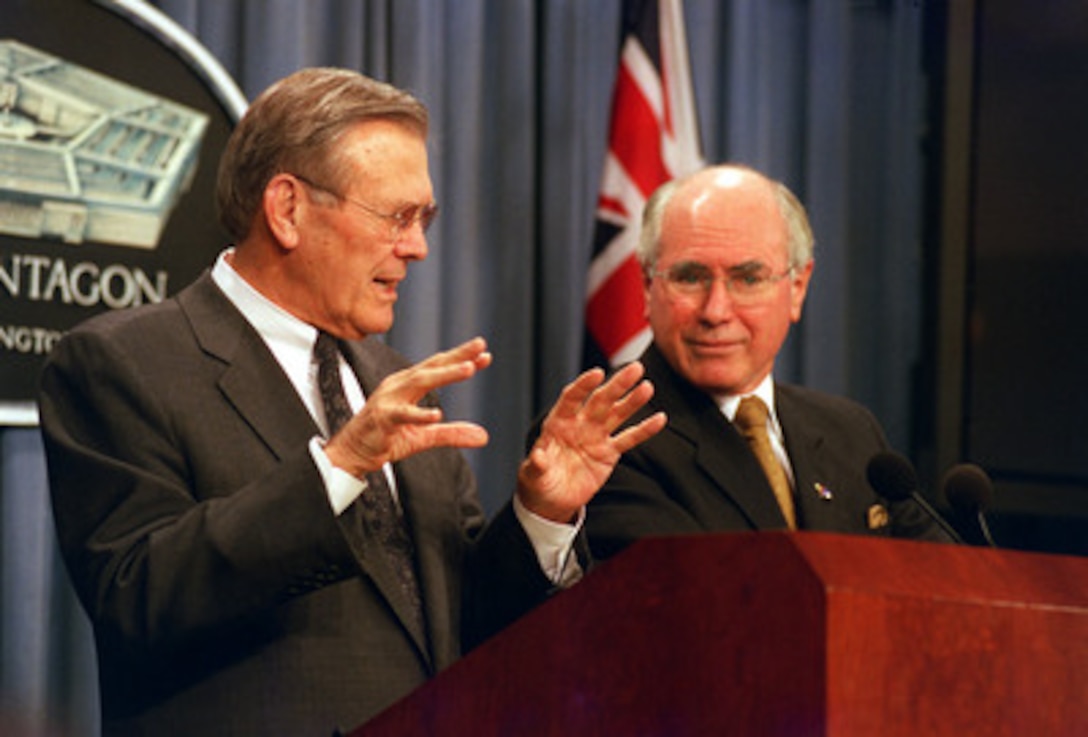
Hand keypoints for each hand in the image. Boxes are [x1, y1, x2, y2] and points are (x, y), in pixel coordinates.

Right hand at [325, 337, 490, 476]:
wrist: (353, 452)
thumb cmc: (386, 438)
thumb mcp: (424, 436)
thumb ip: (452, 433)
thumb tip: (483, 436)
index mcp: (408, 384)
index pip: (438, 367)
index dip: (461, 359)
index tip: (485, 354)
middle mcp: (399, 385)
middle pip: (432, 366)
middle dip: (457, 356)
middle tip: (480, 346)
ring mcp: (389, 399)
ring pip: (420, 382)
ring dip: (446, 374)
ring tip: (469, 369)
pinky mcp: (382, 418)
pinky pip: (402, 414)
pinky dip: (420, 414)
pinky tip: (437, 414)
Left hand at [516, 361, 665, 522]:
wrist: (552, 500)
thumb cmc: (538, 482)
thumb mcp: (533, 475)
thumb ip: (537, 465)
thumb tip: (538, 456)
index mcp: (558, 423)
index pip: (572, 398)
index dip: (583, 385)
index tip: (597, 373)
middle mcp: (579, 424)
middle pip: (600, 400)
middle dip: (617, 385)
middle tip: (635, 368)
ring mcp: (596, 436)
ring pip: (617, 414)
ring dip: (632, 401)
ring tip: (647, 387)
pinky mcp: (609, 452)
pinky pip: (629, 439)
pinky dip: (644, 430)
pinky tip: (660, 419)